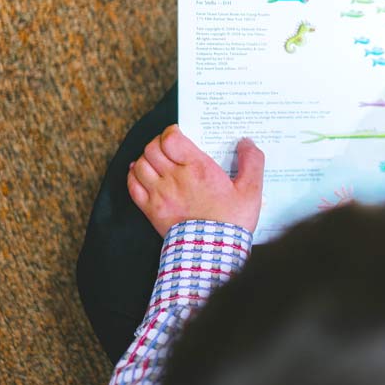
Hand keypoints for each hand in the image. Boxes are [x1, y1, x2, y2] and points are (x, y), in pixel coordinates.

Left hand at [127, 124, 264, 236]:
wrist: (213, 252)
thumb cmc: (232, 221)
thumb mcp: (251, 190)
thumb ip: (252, 162)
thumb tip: (246, 142)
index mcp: (198, 168)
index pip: (171, 138)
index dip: (171, 132)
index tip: (179, 134)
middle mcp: (174, 177)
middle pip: (152, 148)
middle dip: (159, 143)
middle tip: (169, 147)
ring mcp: (160, 194)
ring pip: (140, 164)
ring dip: (146, 158)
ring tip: (157, 160)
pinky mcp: (151, 210)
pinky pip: (132, 185)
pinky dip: (133, 175)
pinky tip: (140, 174)